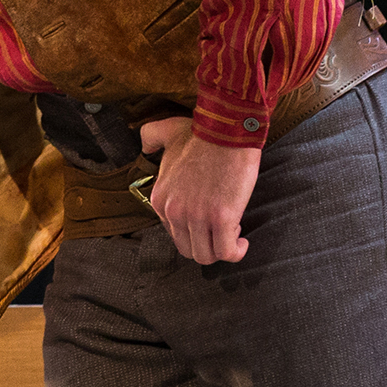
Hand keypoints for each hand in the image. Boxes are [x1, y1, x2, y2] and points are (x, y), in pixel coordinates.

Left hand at [136, 116, 260, 265]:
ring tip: (232, 231)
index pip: (174, 234)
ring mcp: (196, 217)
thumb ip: (150, 139)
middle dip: (206, 244)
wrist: (225, 130)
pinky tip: (242, 241)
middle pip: (188, 249)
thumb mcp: (165, 134)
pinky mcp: (221, 219)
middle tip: (222, 228)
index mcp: (160, 199)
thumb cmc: (200, 133)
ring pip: (206, 256)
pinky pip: (226, 253)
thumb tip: (145, 147)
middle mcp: (174, 212)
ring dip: (221, 248)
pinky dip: (236, 251)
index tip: (208, 218)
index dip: (194, 230)